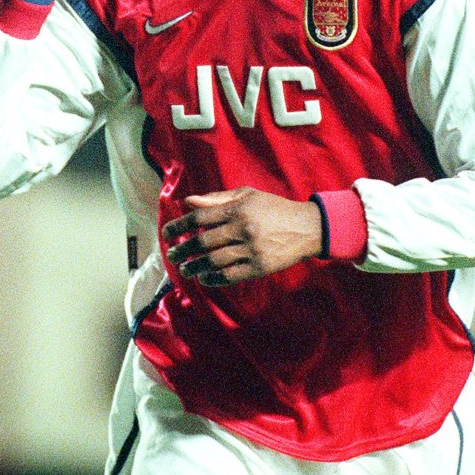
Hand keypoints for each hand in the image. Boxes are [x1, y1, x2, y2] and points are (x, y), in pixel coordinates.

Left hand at [163, 187, 322, 285]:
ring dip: (195, 266)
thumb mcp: (247, 195)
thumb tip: (188, 202)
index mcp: (238, 209)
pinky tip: (204, 278)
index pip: (200, 217)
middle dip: (183, 249)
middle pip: (203, 241)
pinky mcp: (259, 267)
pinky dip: (214, 278)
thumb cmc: (274, 208)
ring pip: (214, 261)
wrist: (307, 227)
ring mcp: (251, 250)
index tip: (167, 233)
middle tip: (171, 255)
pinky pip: (230, 275)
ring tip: (185, 269)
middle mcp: (242, 229)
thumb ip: (217, 199)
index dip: (180, 226)